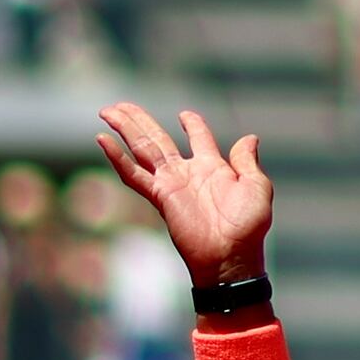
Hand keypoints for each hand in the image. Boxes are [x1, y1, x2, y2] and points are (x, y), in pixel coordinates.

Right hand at [93, 103, 273, 287]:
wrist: (232, 254)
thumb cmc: (248, 226)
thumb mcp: (256, 186)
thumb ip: (248, 160)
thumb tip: (250, 137)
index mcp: (212, 166)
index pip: (198, 138)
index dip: (193, 125)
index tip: (185, 115)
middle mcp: (187, 172)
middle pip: (158, 138)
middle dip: (139, 120)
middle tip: (120, 105)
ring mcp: (170, 183)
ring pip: (142, 149)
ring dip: (125, 129)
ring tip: (107, 111)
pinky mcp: (159, 196)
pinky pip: (134, 175)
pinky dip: (118, 158)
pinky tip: (102, 141)